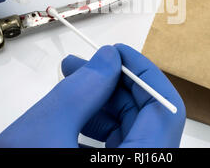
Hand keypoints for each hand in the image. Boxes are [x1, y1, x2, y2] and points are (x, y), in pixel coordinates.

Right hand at [0, 44, 185, 147]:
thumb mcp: (43, 132)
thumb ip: (81, 89)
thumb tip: (108, 59)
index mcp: (141, 167)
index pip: (165, 111)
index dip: (144, 74)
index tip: (118, 52)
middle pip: (146, 119)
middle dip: (115, 85)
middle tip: (85, 65)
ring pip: (129, 132)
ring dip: (102, 103)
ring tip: (71, 84)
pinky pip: (114, 148)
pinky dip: (95, 125)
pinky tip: (72, 113)